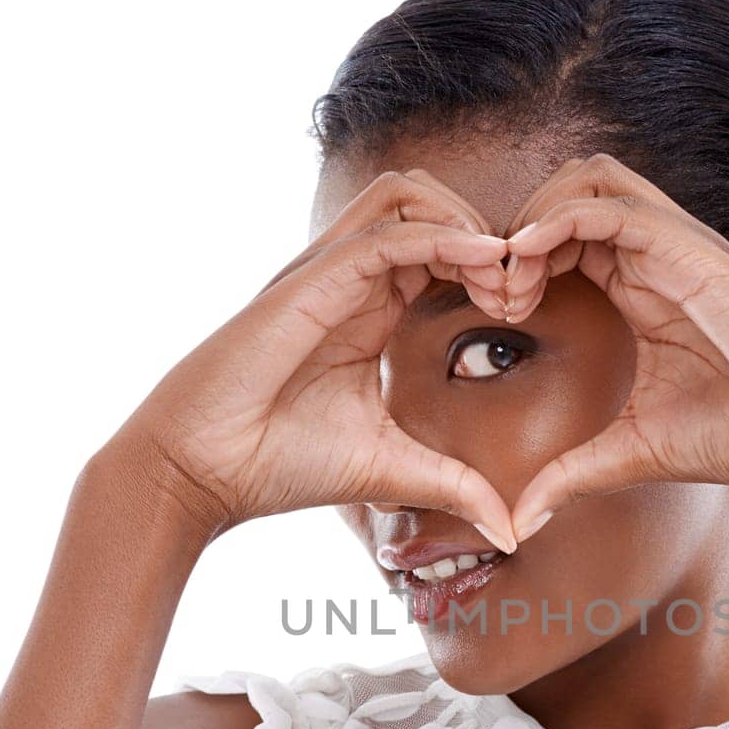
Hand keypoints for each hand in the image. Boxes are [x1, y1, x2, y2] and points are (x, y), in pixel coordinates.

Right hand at [109, 170, 515, 547]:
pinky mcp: (311, 281)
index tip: (525, 309)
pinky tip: (485, 263)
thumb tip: (513, 532)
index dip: (491, 265)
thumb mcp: (392, 471)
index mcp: (370, 310)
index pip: (441, 249)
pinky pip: (386, 233)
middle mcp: (350, 280)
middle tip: (520, 289)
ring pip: (407, 196)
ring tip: (502, 276)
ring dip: (466, 223)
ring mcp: (327, 273)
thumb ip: (455, 486)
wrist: (203, 472)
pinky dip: (441, 237)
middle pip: (431, 204)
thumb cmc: (280, 464)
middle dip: (488, 234)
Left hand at [497, 154, 728, 534]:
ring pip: (584, 181)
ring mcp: (674, 246)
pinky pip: (608, 205)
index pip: (560, 238)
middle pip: (564, 193)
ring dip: (532, 219)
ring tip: (512, 282)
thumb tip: (519, 522)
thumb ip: (570, 473)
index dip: (515, 262)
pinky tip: (527, 263)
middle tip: (493, 295)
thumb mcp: (630, 452)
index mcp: (639, 288)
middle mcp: (655, 256)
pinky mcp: (689, 249)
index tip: (492, 315)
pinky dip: (558, 220)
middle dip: (513, 231)